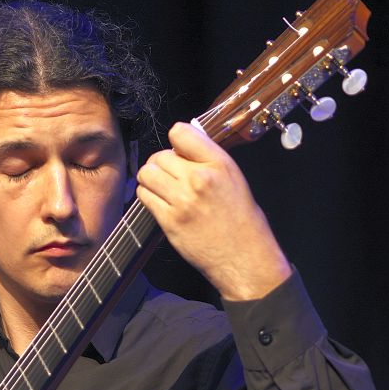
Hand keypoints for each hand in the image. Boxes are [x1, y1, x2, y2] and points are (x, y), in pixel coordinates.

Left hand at [135, 121, 291, 301]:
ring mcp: (182, 201)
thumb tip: (182, 146)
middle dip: (161, 163)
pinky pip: (144, 197)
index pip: (181, 132)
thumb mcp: (234, 178)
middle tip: (169, 174)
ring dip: (150, 178)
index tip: (178, 151)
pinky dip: (147, 196)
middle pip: (160, 156)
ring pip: (147, 174)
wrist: (243, 256)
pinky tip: (160, 201)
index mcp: (219, 164)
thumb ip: (208, 159)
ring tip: (161, 186)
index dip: (175, 141)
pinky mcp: (169, 221)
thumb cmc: (242, 219)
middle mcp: (199, 179)